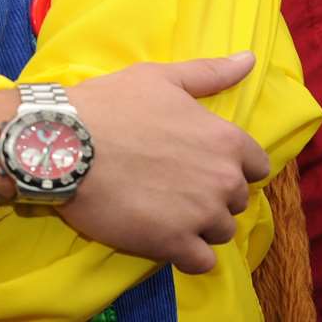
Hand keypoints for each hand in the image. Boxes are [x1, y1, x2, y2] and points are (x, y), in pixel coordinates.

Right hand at [58, 52, 270, 274]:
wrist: (65, 144)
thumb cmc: (111, 105)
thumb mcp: (161, 78)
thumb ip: (211, 73)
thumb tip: (250, 58)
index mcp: (225, 139)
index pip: (257, 166)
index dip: (232, 167)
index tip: (202, 165)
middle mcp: (222, 179)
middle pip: (237, 201)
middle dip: (213, 196)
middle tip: (175, 186)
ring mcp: (200, 215)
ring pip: (221, 232)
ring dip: (200, 227)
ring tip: (165, 212)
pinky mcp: (173, 244)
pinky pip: (201, 263)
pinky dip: (187, 256)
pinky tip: (163, 238)